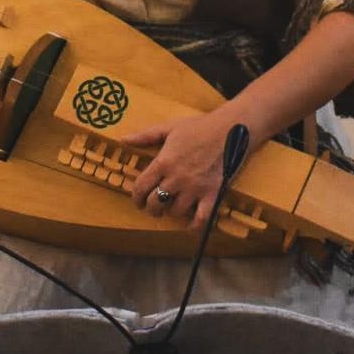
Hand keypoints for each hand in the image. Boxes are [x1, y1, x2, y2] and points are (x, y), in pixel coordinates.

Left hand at [121, 110, 239, 228]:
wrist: (230, 129)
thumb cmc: (198, 127)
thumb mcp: (168, 128)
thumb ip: (145, 136)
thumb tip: (123, 140)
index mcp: (163, 162)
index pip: (141, 187)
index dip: (136, 197)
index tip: (138, 200)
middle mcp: (176, 178)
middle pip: (155, 203)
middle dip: (151, 208)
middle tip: (153, 207)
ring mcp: (194, 188)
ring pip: (175, 212)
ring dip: (171, 213)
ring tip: (172, 208)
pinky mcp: (212, 194)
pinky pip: (201, 218)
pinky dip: (194, 226)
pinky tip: (190, 226)